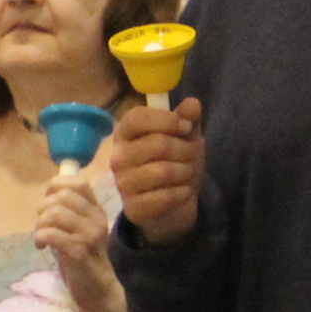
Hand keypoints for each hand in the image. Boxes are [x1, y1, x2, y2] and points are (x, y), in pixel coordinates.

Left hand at [33, 177, 132, 311]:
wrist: (101, 292)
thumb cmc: (86, 262)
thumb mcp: (79, 231)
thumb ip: (68, 213)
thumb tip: (48, 195)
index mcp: (96, 210)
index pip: (78, 182)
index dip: (56, 186)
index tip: (48, 204)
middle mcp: (95, 218)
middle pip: (62, 196)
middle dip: (43, 208)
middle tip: (42, 225)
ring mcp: (89, 234)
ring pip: (55, 213)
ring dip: (40, 224)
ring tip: (41, 238)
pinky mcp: (79, 251)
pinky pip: (52, 233)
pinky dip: (40, 237)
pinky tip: (41, 247)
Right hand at [111, 100, 203, 244]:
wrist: (172, 204)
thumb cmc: (175, 163)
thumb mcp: (185, 138)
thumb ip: (188, 120)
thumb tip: (192, 104)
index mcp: (125, 134)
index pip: (135, 118)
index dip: (165, 120)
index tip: (186, 127)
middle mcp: (118, 157)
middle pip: (156, 144)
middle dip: (185, 149)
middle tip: (192, 155)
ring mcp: (123, 184)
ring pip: (163, 171)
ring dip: (185, 172)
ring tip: (187, 174)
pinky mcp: (133, 208)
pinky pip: (165, 196)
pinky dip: (182, 193)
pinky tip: (183, 192)